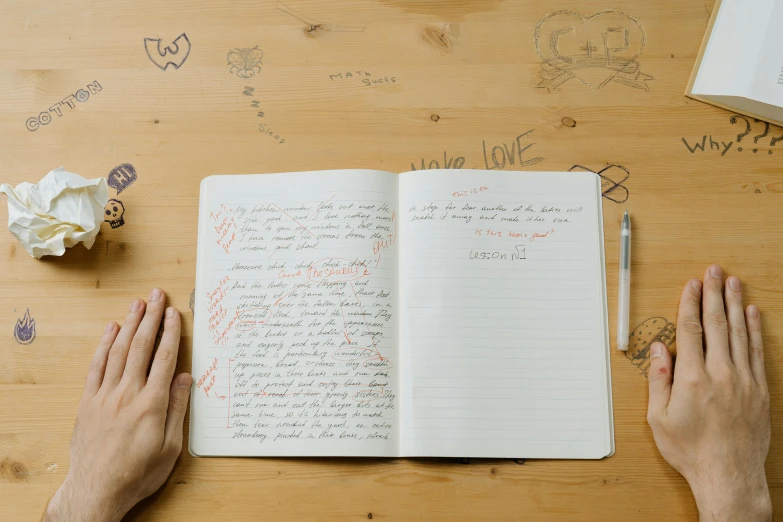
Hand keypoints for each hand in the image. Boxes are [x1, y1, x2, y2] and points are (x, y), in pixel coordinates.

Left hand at [43, 289, 191, 521]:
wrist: (97, 490)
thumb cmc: (138, 473)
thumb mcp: (170, 448)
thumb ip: (178, 409)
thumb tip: (186, 379)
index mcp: (152, 404)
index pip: (164, 359)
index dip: (171, 333)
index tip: (174, 314)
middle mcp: (127, 394)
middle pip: (141, 347)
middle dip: (151, 318)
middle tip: (157, 296)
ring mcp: (105, 396)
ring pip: (118, 351)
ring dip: (129, 324)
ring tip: (137, 304)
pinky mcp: (88, 402)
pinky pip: (96, 367)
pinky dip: (104, 345)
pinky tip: (111, 330)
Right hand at [647, 266, 771, 521]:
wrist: (728, 475)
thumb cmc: (691, 450)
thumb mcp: (659, 418)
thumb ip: (658, 380)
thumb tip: (660, 350)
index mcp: (691, 378)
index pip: (691, 331)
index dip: (690, 304)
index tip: (691, 285)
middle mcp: (720, 374)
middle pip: (717, 325)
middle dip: (713, 295)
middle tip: (713, 271)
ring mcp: (743, 381)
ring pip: (739, 333)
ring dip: (735, 305)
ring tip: (733, 283)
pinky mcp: (759, 390)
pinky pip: (757, 352)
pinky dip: (755, 330)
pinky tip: (753, 314)